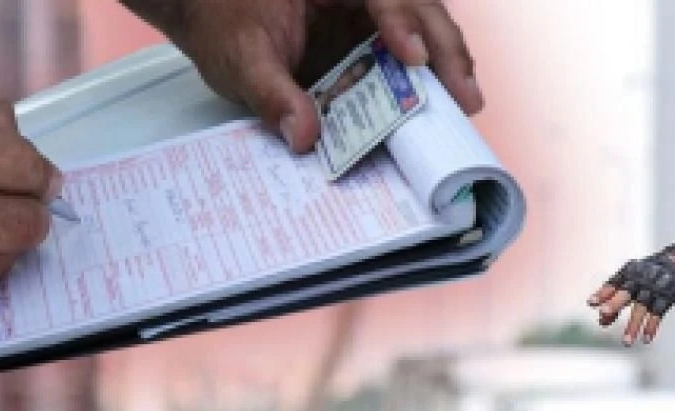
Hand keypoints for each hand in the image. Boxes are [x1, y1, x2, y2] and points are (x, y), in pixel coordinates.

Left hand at [169, 0, 480, 153]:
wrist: (209, 16)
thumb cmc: (223, 20)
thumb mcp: (237, 55)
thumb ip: (270, 92)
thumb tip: (304, 134)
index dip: (404, 22)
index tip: (416, 58)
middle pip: (422, 8)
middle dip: (447, 50)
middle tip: (465, 96)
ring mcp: (370, 15)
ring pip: (426, 29)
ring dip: (448, 65)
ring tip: (465, 104)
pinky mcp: (372, 41)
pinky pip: (408, 57)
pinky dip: (426, 82)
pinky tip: (441, 107)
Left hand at [588, 244, 674, 346]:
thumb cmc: (650, 274)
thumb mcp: (633, 279)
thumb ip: (615, 299)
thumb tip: (601, 321)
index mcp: (630, 271)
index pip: (613, 282)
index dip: (602, 293)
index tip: (591, 303)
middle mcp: (641, 279)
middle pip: (626, 292)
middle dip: (615, 303)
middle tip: (603, 312)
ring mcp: (655, 288)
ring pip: (641, 309)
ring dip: (633, 326)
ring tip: (626, 343)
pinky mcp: (668, 297)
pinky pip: (658, 313)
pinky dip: (652, 327)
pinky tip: (646, 340)